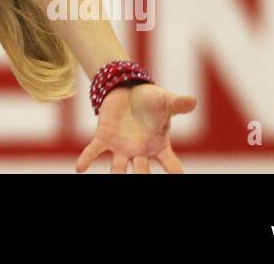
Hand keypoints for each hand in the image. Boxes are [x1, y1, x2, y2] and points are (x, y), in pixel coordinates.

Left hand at [75, 84, 196, 173]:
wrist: (129, 90)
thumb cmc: (152, 100)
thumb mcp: (166, 101)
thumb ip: (178, 104)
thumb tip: (193, 101)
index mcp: (159, 147)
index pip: (170, 165)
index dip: (174, 172)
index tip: (178, 177)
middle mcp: (140, 153)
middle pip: (142, 172)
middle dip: (143, 179)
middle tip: (143, 183)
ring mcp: (122, 148)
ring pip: (118, 168)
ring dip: (116, 175)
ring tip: (114, 181)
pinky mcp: (104, 138)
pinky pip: (94, 151)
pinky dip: (86, 159)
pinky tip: (79, 168)